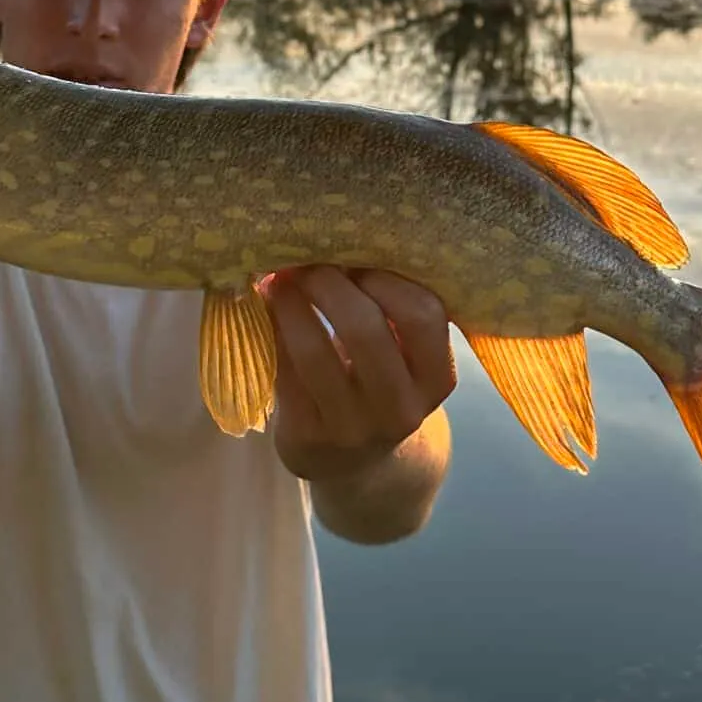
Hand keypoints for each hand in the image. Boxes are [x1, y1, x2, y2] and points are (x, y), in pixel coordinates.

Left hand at [260, 265, 455, 484]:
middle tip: (307, 260)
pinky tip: (266, 311)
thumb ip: (394, 312)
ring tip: (278, 280)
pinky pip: (282, 372)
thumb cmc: (382, 386)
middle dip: (328, 282)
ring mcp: (352, 428)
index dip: (386, 276)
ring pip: (314, 352)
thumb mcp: (406, 358)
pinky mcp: (307, 438)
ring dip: (290, 303)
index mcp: (435, 379)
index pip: (424, 315)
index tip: (358, 255)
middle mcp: (400, 408)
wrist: (358, 465)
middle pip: (365, 329)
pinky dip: (271, 332)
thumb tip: (340, 236)